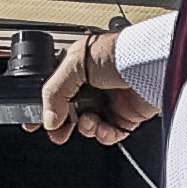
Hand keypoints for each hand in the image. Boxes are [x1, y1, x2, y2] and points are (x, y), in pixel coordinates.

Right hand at [42, 28, 148, 143]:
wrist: (154, 65)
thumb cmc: (121, 52)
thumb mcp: (76, 63)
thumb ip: (54, 91)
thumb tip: (47, 118)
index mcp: (77, 66)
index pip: (53, 89)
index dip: (42, 105)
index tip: (32, 121)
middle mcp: (93, 83)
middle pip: (68, 110)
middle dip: (60, 123)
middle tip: (55, 131)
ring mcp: (109, 100)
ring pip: (86, 124)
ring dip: (84, 127)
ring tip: (86, 123)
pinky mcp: (126, 116)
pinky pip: (108, 133)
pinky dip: (103, 134)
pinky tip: (102, 127)